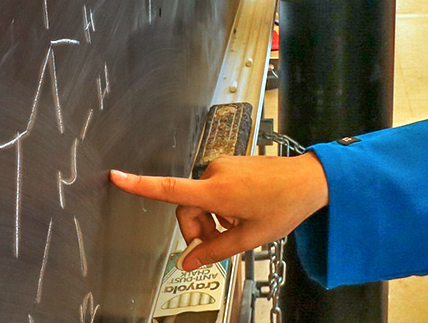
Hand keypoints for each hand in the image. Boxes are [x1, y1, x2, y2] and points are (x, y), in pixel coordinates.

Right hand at [109, 153, 328, 270]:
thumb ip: (215, 251)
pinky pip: (215, 188)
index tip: (117, 176)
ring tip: (239, 226)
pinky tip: (243, 212)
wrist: (310, 179)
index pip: (170, 189)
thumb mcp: (250, 238)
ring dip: (212, 218)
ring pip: (202, 199)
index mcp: (217, 190)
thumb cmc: (284, 204)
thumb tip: (188, 263)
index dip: (140, 185)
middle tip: (219, 244)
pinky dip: (221, 205)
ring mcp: (224, 166)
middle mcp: (215, 173)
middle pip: (187, 206)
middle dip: (198, 228)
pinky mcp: (231, 164)